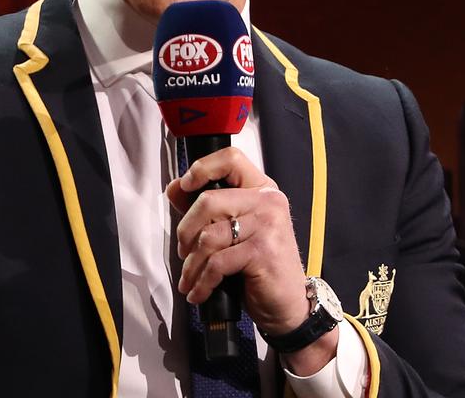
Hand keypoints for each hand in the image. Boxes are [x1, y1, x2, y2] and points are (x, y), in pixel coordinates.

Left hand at [166, 148, 336, 372]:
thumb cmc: (261, 268)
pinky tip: (199, 292)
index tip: (185, 185)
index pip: (231, 160)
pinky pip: (217, 262)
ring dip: (192, 264)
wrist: (289, 305)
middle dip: (186, 231)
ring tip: (190, 278)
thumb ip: (207, 210)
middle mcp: (268, 202)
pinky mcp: (262, 251)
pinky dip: (202, 282)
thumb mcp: (235, 234)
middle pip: (208, 201)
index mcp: (263, 190)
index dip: (202, 168)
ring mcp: (267, 225)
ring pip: (209, 236)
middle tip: (184, 251)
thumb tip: (175, 188)